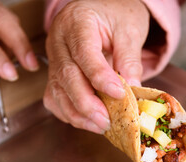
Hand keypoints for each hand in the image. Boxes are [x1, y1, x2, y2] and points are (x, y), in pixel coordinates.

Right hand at [44, 0, 148, 133]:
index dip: (100, 77)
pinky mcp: (54, 74)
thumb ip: (130, 59)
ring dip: (78, 113)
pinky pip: (54, 98)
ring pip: (57, 91)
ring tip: (100, 126)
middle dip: (87, 103)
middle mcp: (59, 41)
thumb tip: (132, 90)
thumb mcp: (130, 30)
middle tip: (107, 120)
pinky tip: (87, 121)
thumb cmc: (116, 16)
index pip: (84, 54)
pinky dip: (69, 113)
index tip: (119, 94)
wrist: (102, 12)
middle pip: (66, 76)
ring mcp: (54, 59)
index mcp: (77, 22)